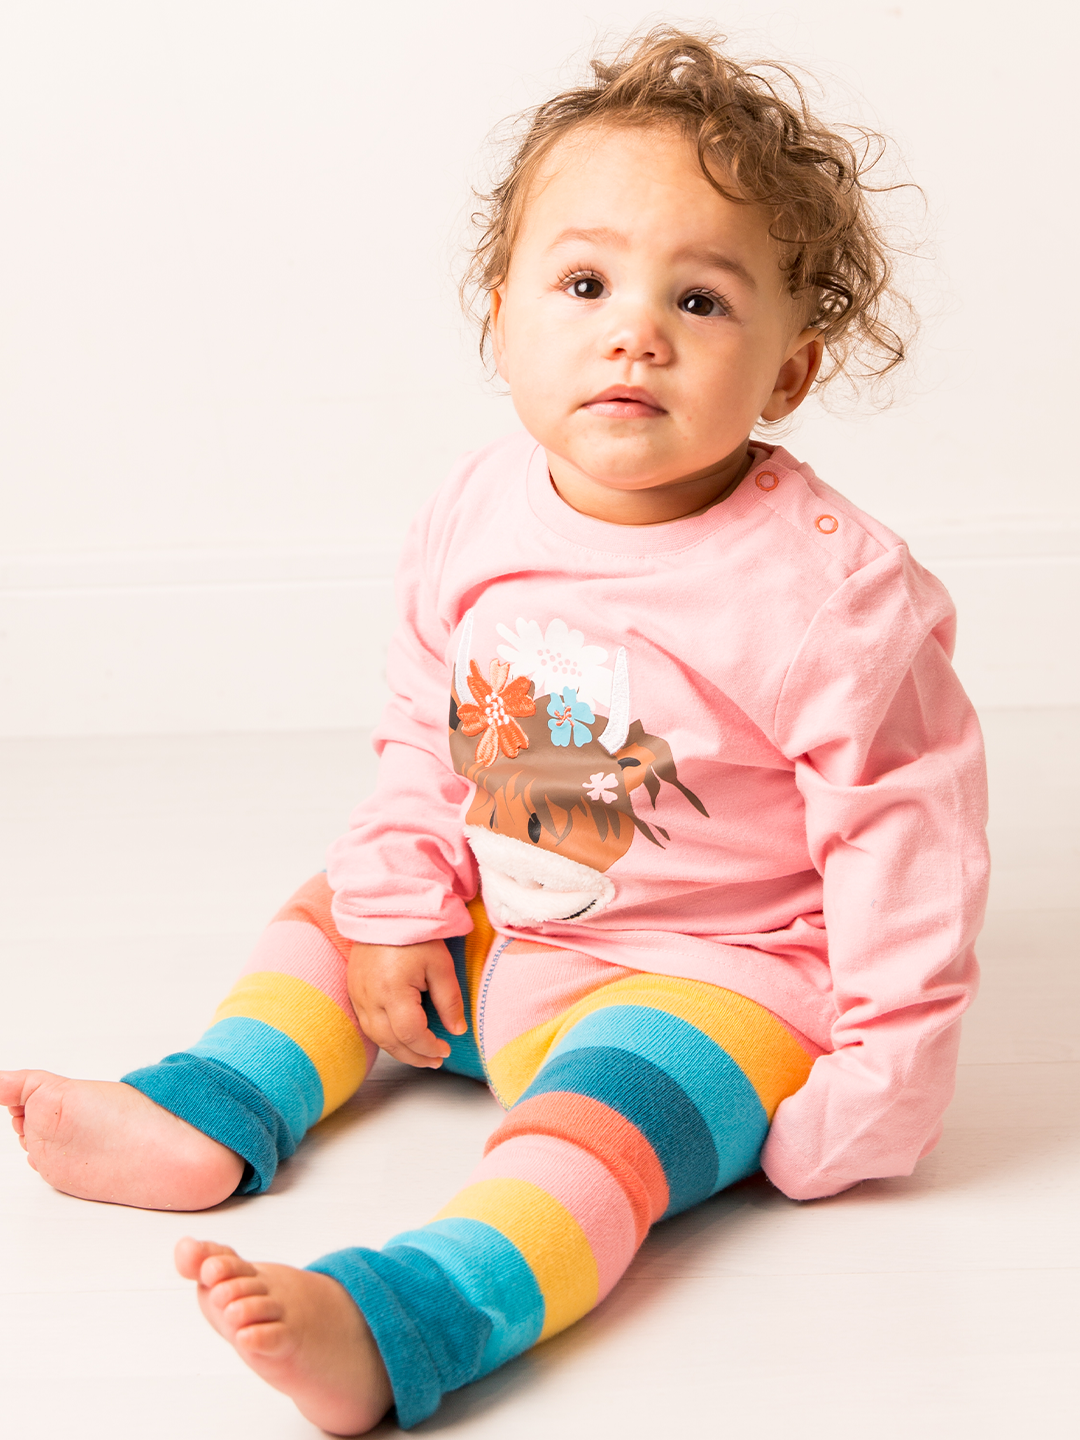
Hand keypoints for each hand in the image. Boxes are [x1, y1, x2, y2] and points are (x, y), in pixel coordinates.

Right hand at [347, 940, 466, 1067]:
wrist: (384, 911)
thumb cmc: (414, 935)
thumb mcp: (440, 965)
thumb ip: (449, 1000)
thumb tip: (457, 1031)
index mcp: (393, 992)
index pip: (411, 1035)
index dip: (429, 1048)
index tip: (446, 1050)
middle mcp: (369, 998)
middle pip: (391, 1042)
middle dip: (415, 1056)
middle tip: (436, 1060)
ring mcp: (357, 995)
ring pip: (376, 1037)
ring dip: (399, 1049)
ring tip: (420, 1054)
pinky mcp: (353, 990)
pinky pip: (366, 1024)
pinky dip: (385, 1036)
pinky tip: (400, 1037)